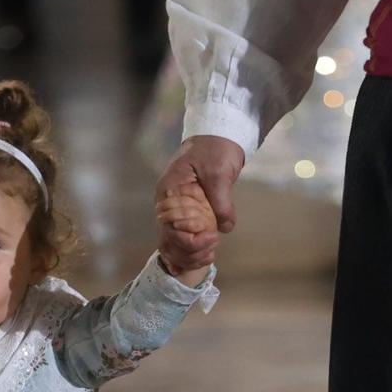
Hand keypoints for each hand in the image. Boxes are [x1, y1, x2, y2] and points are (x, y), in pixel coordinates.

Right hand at [154, 135, 244, 272]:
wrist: (218, 136)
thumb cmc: (215, 149)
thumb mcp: (219, 173)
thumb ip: (221, 201)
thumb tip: (224, 227)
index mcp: (169, 193)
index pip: (171, 228)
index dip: (190, 240)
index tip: (212, 238)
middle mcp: (167, 205)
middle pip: (169, 240)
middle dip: (190, 251)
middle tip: (212, 249)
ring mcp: (175, 210)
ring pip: (173, 243)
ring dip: (190, 255)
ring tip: (210, 255)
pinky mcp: (186, 213)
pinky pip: (182, 238)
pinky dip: (191, 250)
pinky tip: (205, 255)